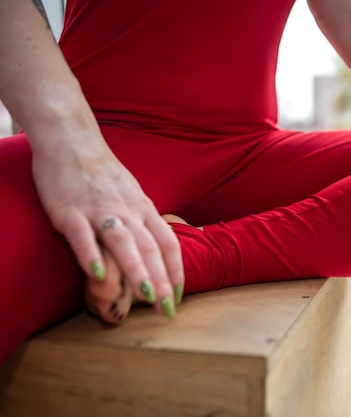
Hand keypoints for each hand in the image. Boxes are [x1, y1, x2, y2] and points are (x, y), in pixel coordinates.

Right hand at [32, 140, 182, 317]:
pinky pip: (82, 235)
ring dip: (137, 270)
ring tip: (147, 297)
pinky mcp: (69, 210)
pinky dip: (91, 255)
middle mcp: (128, 211)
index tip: (181, 295)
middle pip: (150, 248)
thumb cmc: (103, 173)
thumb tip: (156, 250)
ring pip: (123, 242)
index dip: (176, 270)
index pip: (168, 243)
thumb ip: (143, 222)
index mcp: (144, 209)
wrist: (71, 140)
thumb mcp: (133, 195)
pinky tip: (98, 275)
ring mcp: (99, 210)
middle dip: (163, 280)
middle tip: (169, 310)